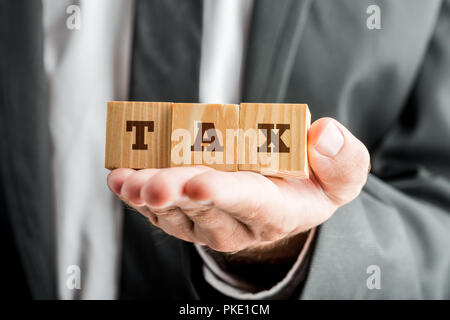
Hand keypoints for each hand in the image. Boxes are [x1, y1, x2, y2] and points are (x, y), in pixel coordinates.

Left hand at [107, 118, 369, 261]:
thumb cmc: (311, 183)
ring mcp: (209, 223)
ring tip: (127, 181)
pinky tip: (122, 180)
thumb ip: (343, 160)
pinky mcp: (189, 216)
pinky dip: (138, 194)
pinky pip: (160, 210)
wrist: (285, 202)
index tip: (199, 183)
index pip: (250, 203)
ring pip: (176, 213)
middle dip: (177, 194)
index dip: (224, 193)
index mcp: (278, 211)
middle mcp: (239, 224)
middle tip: (153, 182)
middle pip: (204, 209)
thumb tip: (324, 134)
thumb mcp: (342, 175)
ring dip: (148, 196)